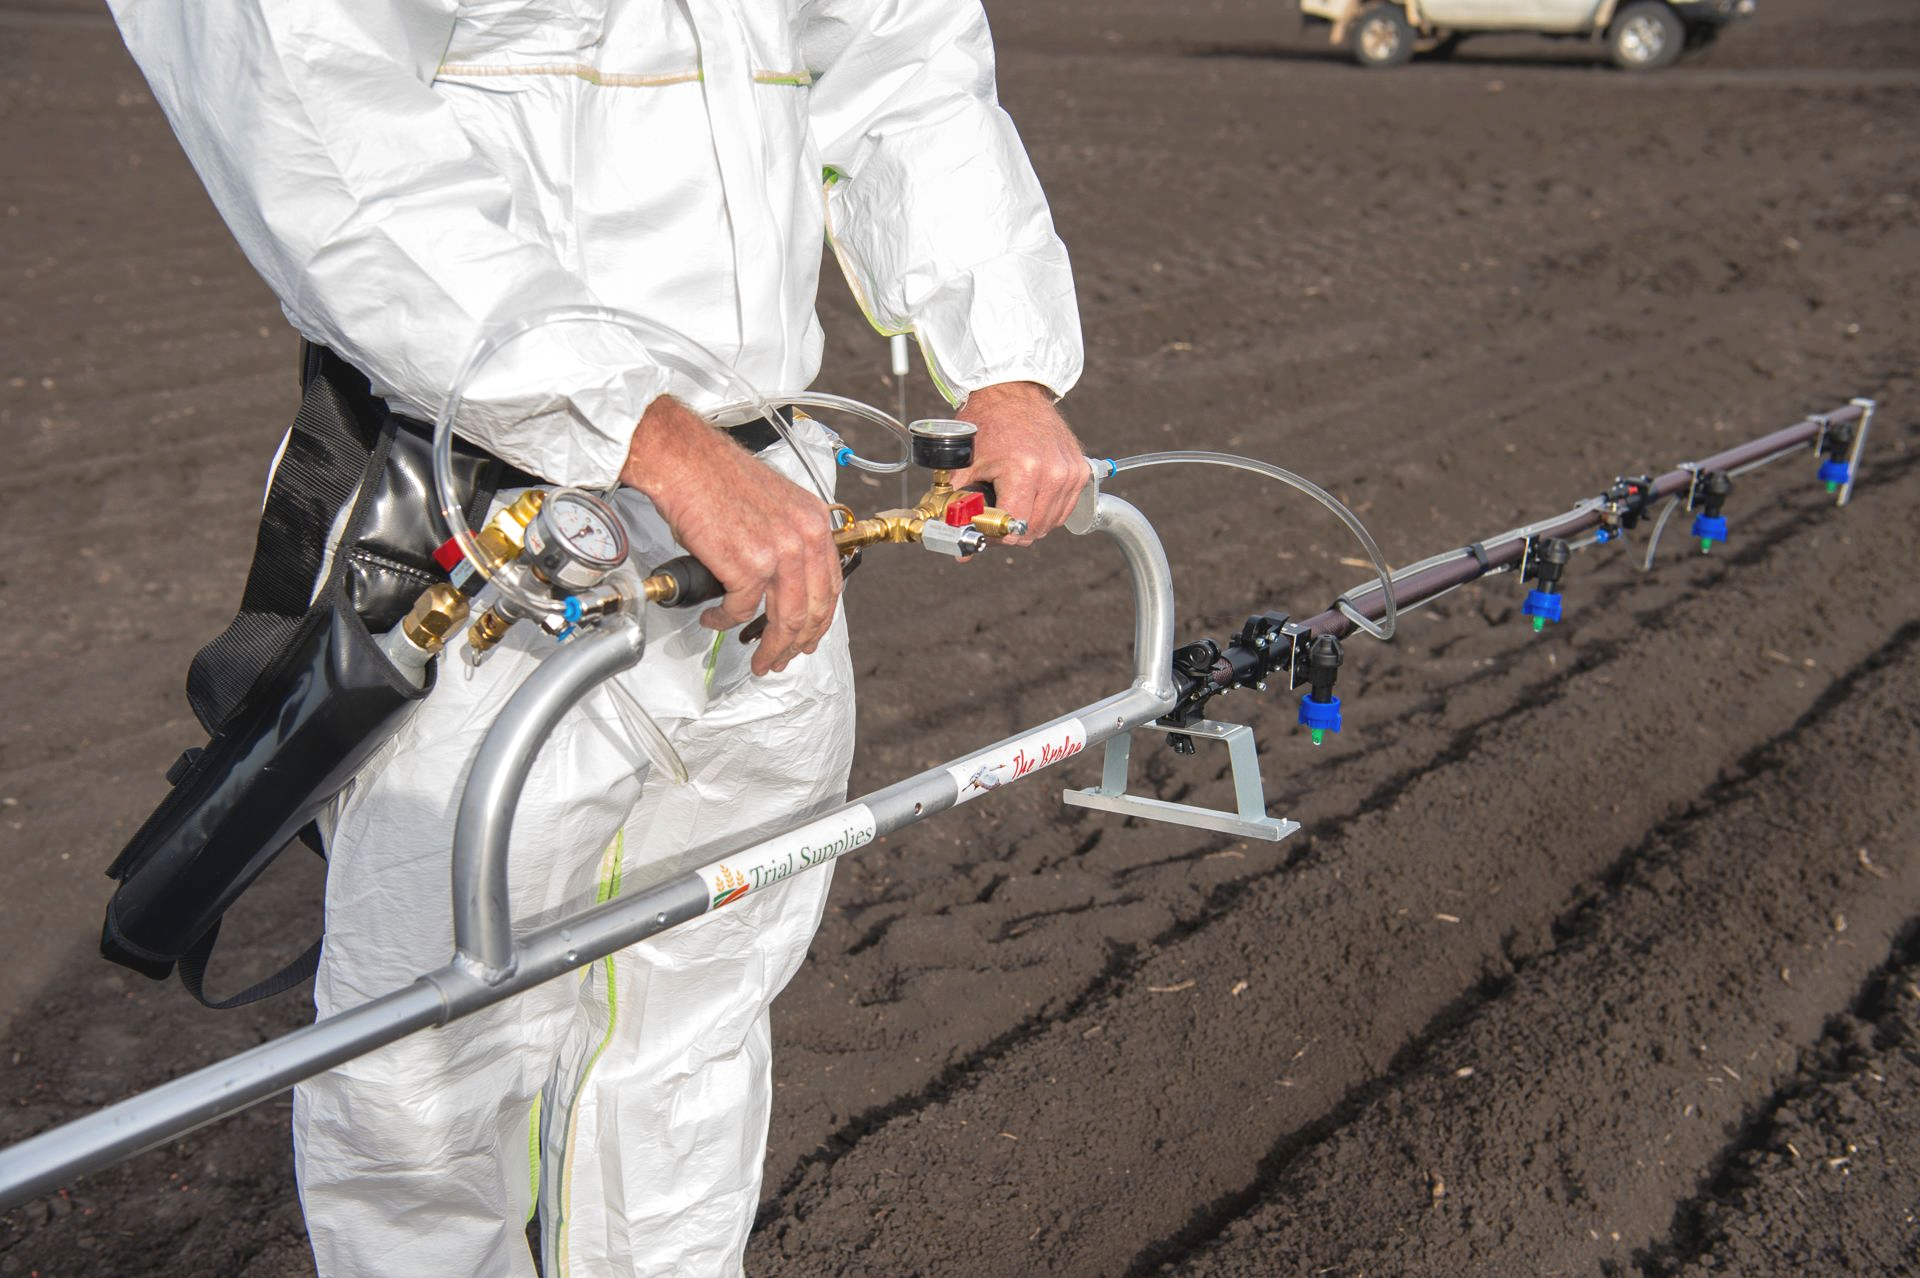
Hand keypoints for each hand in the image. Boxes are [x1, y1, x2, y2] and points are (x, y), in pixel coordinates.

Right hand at [621, 396, 840, 675]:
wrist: (684, 460)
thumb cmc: (716, 477)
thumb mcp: (773, 503)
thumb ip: (787, 538)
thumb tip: (782, 579)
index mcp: (813, 521)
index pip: (830, 584)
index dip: (820, 619)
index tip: (809, 636)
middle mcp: (804, 537)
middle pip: (812, 609)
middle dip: (797, 643)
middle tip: (782, 658)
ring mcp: (779, 553)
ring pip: (784, 619)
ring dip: (770, 647)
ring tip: (758, 659)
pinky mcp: (748, 566)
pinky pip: (740, 610)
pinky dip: (725, 621)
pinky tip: (715, 618)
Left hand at [951, 381, 1087, 545]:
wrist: (1015, 391)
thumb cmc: (989, 422)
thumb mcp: (966, 463)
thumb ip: (957, 503)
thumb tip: (955, 538)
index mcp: (1025, 471)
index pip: (1014, 527)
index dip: (995, 534)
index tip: (984, 528)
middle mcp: (1054, 473)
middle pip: (1034, 530)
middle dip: (1011, 532)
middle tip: (994, 520)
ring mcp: (1072, 473)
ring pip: (1051, 523)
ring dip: (1030, 523)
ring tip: (1011, 506)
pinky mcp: (1081, 471)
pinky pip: (1065, 508)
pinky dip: (1047, 510)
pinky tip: (1030, 497)